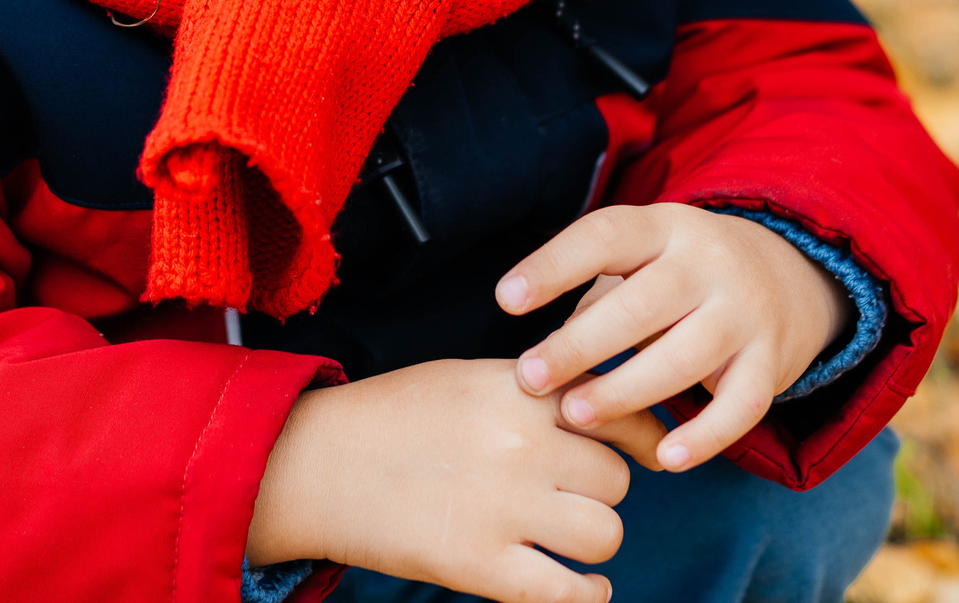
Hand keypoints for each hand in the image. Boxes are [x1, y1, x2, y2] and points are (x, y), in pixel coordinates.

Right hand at [246, 357, 627, 602]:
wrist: (317, 463)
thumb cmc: (393, 417)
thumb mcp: (469, 377)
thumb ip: (536, 390)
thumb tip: (606, 404)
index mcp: (519, 389)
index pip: (619, 409)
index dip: (640, 436)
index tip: (641, 452)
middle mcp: (520, 443)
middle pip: (615, 480)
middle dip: (599, 491)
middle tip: (570, 494)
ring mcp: (504, 507)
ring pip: (604, 534)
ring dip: (591, 541)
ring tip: (565, 537)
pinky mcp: (483, 566)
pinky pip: (569, 593)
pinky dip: (586, 595)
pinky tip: (581, 587)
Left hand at [497, 203, 852, 471]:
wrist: (785, 275)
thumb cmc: (676, 274)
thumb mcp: (640, 260)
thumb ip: (595, 299)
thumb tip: (542, 357)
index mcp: (664, 227)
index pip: (606, 235)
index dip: (554, 266)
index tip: (506, 300)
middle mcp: (708, 262)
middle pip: (642, 304)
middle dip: (580, 344)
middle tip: (529, 378)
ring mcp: (745, 311)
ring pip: (685, 356)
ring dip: (626, 390)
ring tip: (575, 416)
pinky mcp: (771, 360)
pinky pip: (742, 405)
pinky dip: (705, 436)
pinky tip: (666, 458)